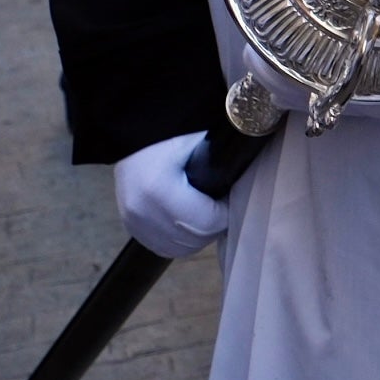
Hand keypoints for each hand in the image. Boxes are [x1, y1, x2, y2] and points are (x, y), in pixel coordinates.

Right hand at [114, 132, 227, 257]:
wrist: (134, 131)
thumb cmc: (171, 130)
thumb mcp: (201, 140)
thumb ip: (224, 163)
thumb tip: (249, 181)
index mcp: (157, 190)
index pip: (206, 222)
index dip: (227, 213)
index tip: (235, 197)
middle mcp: (141, 211)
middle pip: (192, 240)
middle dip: (215, 226)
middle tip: (225, 204)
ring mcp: (132, 222)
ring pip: (178, 249)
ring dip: (199, 236)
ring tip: (210, 211)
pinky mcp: (130, 226)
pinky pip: (163, 246)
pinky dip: (182, 239)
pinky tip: (192, 219)